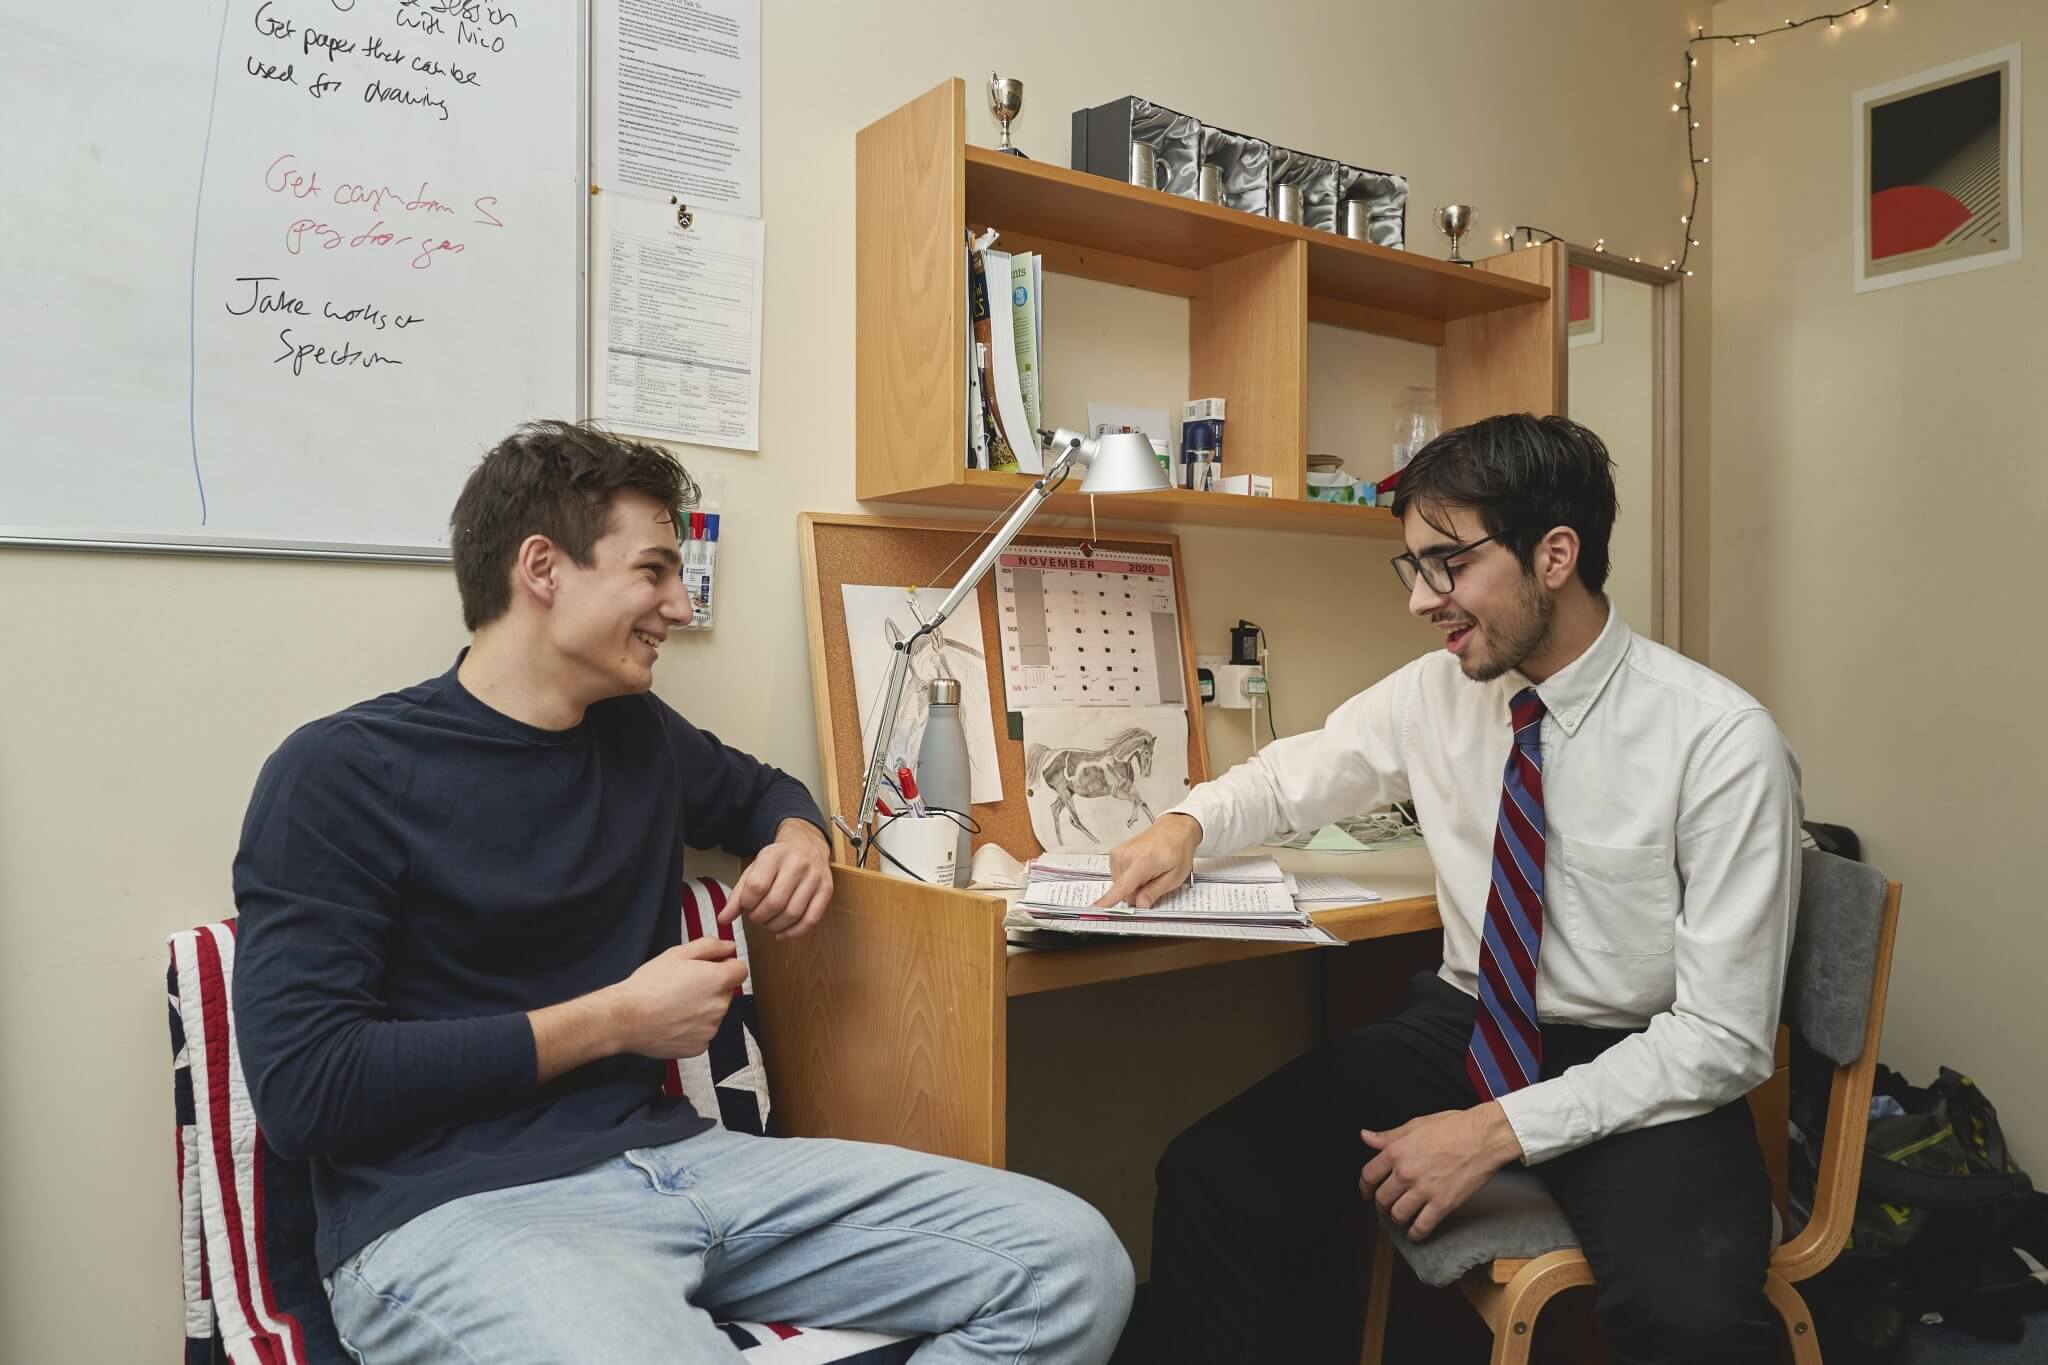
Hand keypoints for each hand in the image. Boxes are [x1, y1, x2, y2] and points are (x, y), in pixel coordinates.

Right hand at [607, 937, 748, 1058]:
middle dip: (711, 988)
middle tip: (682, 986)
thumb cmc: (648, 986)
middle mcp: (720, 1006)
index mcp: (718, 980)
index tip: (708, 969)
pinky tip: (672, 1021)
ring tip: (674, 1004)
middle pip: (726, 992)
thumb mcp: (677, 954)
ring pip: (713, 1013)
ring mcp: (711, 1029)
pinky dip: (692, 1028)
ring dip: (701, 1008)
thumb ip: (709, 946)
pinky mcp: (700, 1046)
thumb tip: (729, 947)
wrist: (626, 1019)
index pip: (740, 970)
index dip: (724, 966)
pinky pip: (703, 1033)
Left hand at [723, 819, 831, 939]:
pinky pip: (811, 920)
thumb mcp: (753, 870)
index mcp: (774, 855)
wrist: (807, 845)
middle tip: (757, 916)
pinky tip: (783, 931)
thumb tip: (723, 919)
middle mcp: (797, 864)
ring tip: (769, 922)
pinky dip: (794, 932)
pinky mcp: (826, 890)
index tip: (747, 905)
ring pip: (792, 914)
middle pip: (774, 903)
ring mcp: (815, 877)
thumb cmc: (778, 861)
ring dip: (775, 926)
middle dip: (760, 917)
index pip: (756, 887)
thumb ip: (737, 895)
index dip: (747, 904)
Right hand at [1096, 813, 1201, 907]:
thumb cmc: (1177, 851)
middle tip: (1153, 880)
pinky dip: (1128, 877)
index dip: (1109, 900)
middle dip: (1137, 893)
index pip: (1122, 886)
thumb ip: (1154, 892)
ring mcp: (1118, 853)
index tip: (1096, 908)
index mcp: (1142, 861)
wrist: (1174, 829)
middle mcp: (1126, 855)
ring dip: (1133, 884)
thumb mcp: (1174, 877)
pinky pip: (1118, 876)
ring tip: (1149, 871)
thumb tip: (1140, 905)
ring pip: (1120, 885)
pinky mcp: (1115, 853)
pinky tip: (1140, 868)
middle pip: (1123, 891)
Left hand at [1359, 1104, 1524, 1240]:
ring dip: (1397, 1219)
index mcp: (1396, 1151)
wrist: (1483, 1137)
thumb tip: (1366, 1137)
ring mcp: (1424, 1190)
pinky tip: (1415, 1232)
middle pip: (1382, 1199)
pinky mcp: (1442, 1204)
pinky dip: (1415, 1234)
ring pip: (1398, 1215)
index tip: (1367, 1192)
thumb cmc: (1453, 1126)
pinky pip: (1421, 1227)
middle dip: (1382, 1205)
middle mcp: (1406, 1172)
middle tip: (1387, 1206)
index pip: (1368, 1175)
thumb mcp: (1415, 1125)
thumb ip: (1388, 1136)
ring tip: (1401, 1217)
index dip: (1365, 1187)